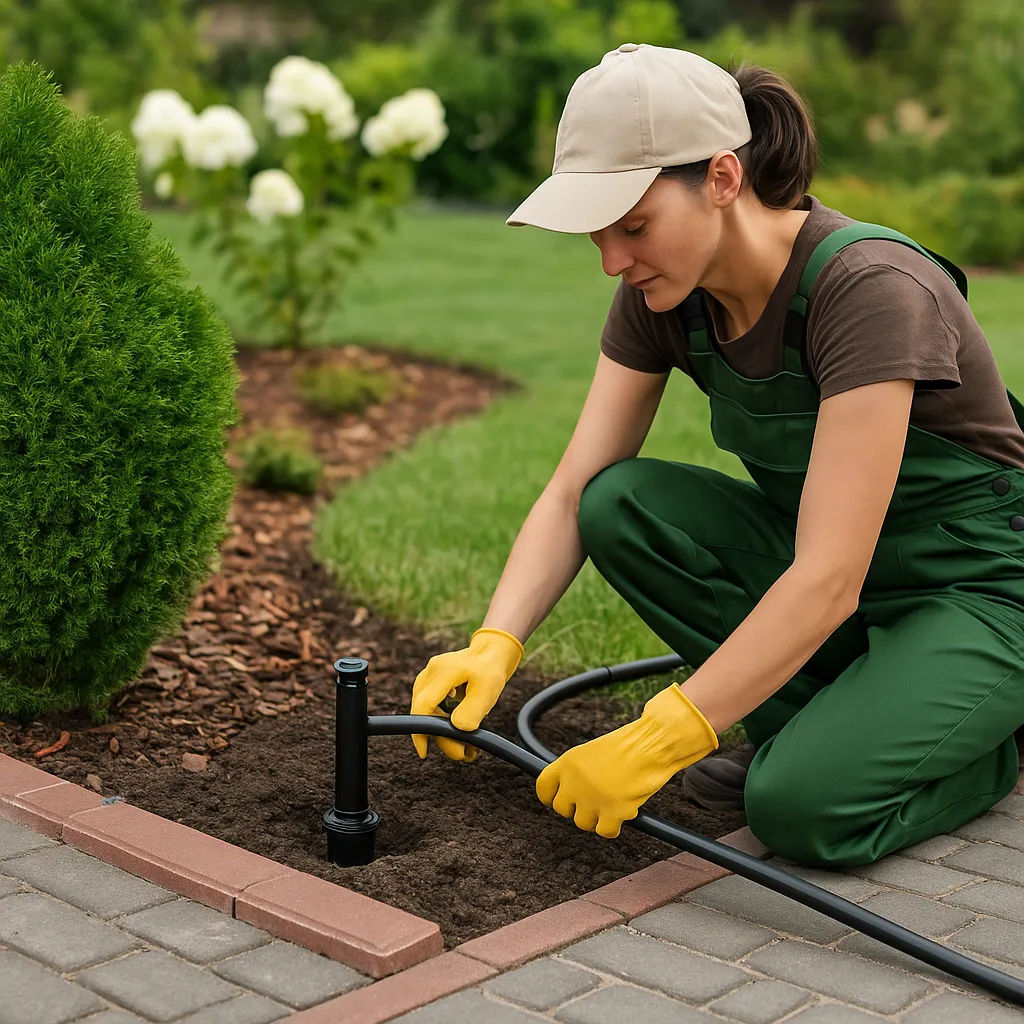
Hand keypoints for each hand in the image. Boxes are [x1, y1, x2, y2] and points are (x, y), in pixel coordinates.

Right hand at [410, 627, 523, 760]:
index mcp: (442, 672)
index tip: (424, 752)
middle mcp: (431, 672)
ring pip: (428, 711)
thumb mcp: (486, 692)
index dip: (422, 732)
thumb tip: (456, 729)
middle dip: (441, 736)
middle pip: (424, 711)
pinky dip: (443, 720)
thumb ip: (471, 712)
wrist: (493, 651)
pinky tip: (458, 727)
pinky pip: (433, 705)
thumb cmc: (491, 669)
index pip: (424, 706)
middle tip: (463, 752)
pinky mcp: (434, 682)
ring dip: (443, 729)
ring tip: (466, 745)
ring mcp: (430, 675)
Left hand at [536, 683, 717, 837]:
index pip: (543, 787)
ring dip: (597, 817)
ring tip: (613, 802)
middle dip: (577, 808)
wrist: (653, 744)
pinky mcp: (612, 813)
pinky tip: (623, 813)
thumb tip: (571, 793)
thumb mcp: (594, 752)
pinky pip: (605, 831)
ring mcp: (592, 799)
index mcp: (568, 762)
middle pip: (562, 809)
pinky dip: (614, 826)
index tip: (557, 801)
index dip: (550, 797)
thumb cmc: (630, 745)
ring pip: (583, 823)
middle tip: (594, 802)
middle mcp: (575, 782)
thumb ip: (578, 772)